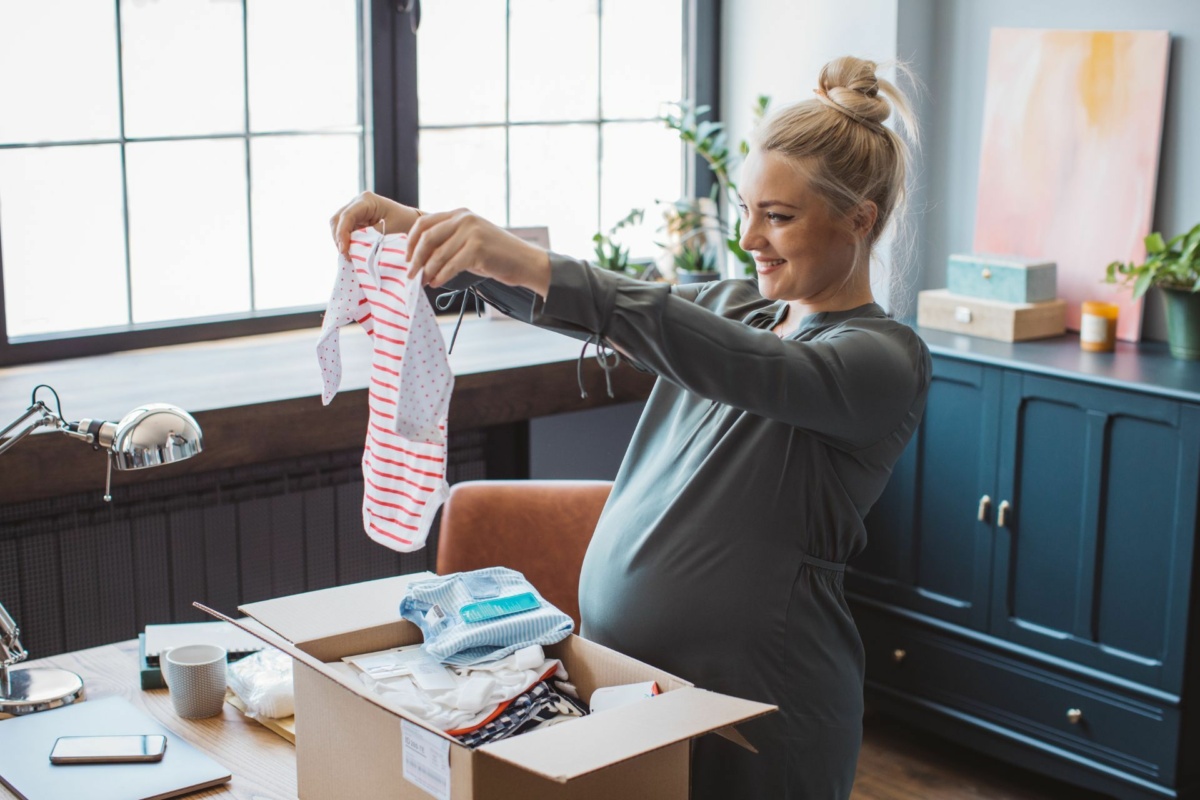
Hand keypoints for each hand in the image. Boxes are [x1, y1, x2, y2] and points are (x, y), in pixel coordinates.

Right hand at [328, 191, 420, 256]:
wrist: (410, 221)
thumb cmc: (403, 223)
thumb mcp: (389, 230)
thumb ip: (370, 237)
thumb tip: (352, 247)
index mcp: (367, 200)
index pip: (347, 216)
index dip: (342, 234)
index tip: (344, 250)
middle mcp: (357, 202)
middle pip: (337, 219)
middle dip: (338, 238)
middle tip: (346, 255)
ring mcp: (354, 210)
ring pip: (337, 225)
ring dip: (340, 241)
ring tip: (349, 255)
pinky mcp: (355, 219)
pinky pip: (343, 230)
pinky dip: (344, 241)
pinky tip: (351, 252)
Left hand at [406, 208, 550, 295]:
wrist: (525, 261)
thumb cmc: (496, 254)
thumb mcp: (470, 239)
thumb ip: (449, 241)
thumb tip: (420, 256)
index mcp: (460, 213)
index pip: (424, 223)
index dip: (410, 242)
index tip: (407, 258)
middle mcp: (464, 218)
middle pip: (427, 237)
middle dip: (415, 258)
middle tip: (411, 274)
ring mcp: (472, 232)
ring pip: (438, 254)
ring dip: (427, 271)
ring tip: (424, 282)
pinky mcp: (478, 249)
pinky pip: (450, 265)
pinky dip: (440, 277)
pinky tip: (436, 283)